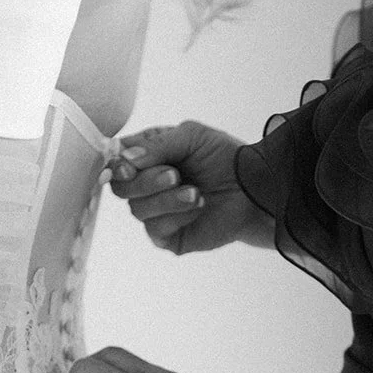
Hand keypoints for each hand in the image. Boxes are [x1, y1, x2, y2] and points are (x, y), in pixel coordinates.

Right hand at [108, 121, 275, 254]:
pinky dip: (176, 215)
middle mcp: (147, 184)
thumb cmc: (225, 158)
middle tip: (175, 175)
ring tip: (196, 192)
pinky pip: (155, 228)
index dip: (117, 164)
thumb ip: (157, 144)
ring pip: (137, 209)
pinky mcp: (168, 236)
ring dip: (167, 199)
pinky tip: (197, 207)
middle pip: (120, 187)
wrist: (255, 188)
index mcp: (148, 156)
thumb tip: (125, 159)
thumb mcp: (192, 136)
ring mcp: (156, 212)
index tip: (129, 165)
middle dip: (146, 181)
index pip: (117, 160)